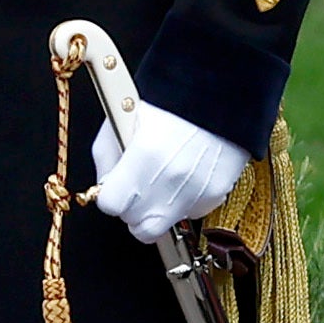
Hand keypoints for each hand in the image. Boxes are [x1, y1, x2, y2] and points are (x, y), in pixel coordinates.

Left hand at [87, 103, 251, 244]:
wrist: (220, 96)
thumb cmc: (171, 103)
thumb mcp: (124, 118)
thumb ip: (106, 156)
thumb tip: (103, 186)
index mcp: (144, 158)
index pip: (111, 205)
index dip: (111, 195)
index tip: (117, 186)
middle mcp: (171, 181)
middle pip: (137, 226)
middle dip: (133, 209)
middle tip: (138, 187)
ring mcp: (196, 192)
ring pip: (164, 226)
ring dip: (158, 211)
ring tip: (163, 182)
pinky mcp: (216, 195)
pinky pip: (191, 214)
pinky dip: (184, 202)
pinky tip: (186, 178)